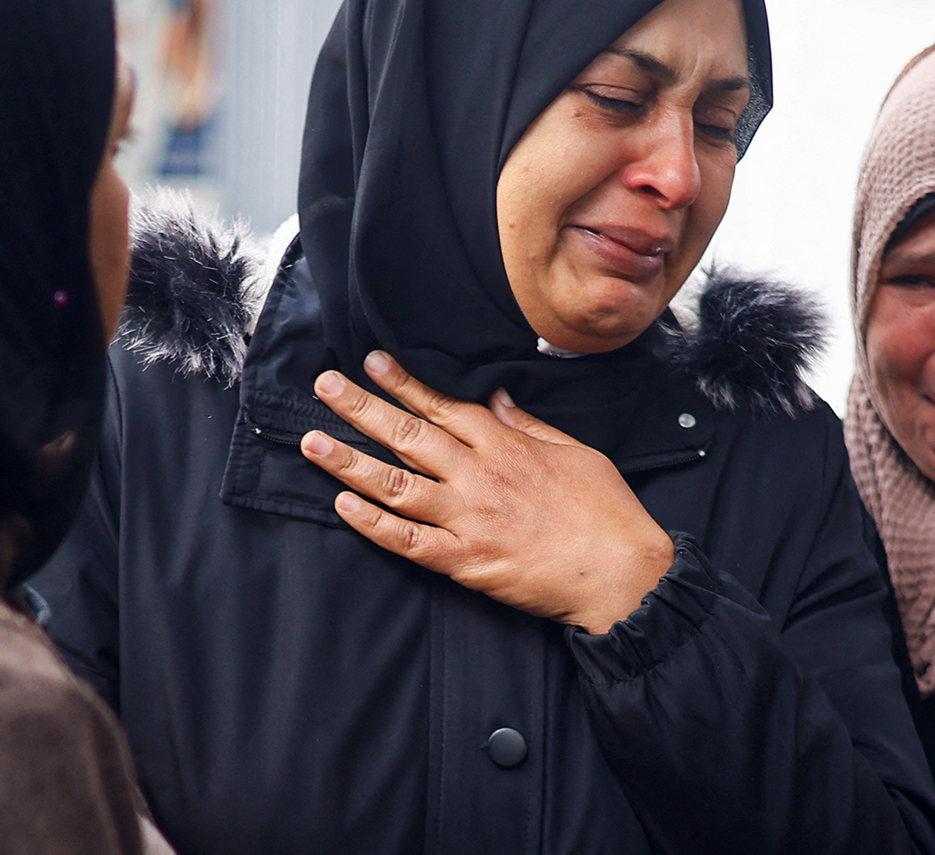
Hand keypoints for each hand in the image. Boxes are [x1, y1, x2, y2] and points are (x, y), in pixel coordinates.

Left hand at [300, 350, 675, 633]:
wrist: (621, 573)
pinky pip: (407, 541)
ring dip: (350, 462)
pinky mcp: (465, 561)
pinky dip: (372, 524)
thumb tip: (499, 397)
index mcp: (505, 445)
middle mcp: (478, 476)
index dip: (403, 383)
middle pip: (408, 435)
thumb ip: (530, 424)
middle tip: (324, 386)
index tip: (371, 362)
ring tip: (312, 441)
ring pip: (395, 484)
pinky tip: (342, 506)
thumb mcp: (575, 451)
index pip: (443, 405)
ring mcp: (467, 519)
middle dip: (361, 407)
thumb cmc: (605, 511)